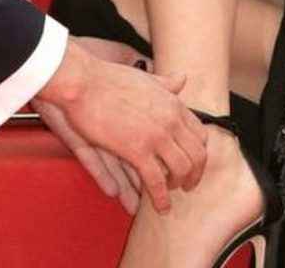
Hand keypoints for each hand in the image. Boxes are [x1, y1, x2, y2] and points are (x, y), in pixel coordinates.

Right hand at [36, 37, 207, 213]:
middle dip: (194, 173)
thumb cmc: (110, 79)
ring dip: (179, 186)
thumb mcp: (146, 79)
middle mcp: (171, 120)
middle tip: (188, 185)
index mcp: (174, 103)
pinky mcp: (136, 150)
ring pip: (181, 169)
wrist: (84, 83)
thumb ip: (166, 83)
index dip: (198, 152)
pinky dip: (160, 198)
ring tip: (173, 196)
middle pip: (196, 154)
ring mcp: (156, 135)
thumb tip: (183, 79)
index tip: (192, 162)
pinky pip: (156, 181)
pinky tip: (161, 207)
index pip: (199, 134)